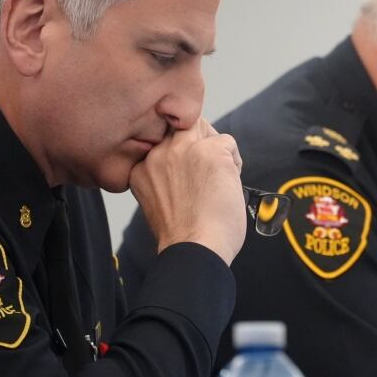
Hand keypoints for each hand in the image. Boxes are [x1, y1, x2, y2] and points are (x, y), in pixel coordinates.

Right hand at [129, 117, 245, 265]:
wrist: (194, 249)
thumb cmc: (184, 235)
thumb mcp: (158, 200)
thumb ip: (167, 175)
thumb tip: (190, 163)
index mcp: (142, 167)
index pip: (162, 140)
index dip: (182, 150)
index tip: (191, 168)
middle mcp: (159, 153)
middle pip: (182, 126)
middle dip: (199, 142)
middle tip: (209, 169)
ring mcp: (183, 150)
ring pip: (203, 127)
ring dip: (216, 149)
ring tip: (218, 180)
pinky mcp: (210, 152)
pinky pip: (228, 141)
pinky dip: (235, 162)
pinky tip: (228, 185)